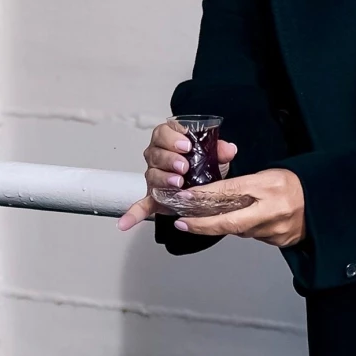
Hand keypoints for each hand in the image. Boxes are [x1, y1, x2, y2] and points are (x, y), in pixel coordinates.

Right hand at [116, 121, 238, 229]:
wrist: (204, 185)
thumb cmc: (203, 165)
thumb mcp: (215, 155)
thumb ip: (220, 150)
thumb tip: (228, 149)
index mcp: (169, 140)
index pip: (164, 132)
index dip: (173, 138)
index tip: (187, 145)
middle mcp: (157, 157)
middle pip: (156, 153)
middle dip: (170, 159)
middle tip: (184, 167)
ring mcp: (154, 177)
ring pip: (152, 175)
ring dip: (163, 179)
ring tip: (177, 183)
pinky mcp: (154, 197)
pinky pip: (141, 205)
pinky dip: (133, 214)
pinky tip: (126, 222)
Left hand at [168, 169, 305, 247]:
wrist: (324, 201)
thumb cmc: (292, 183)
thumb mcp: (266, 174)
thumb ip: (241, 184)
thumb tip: (211, 193)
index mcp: (268, 186)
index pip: (229, 191)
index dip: (204, 196)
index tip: (185, 198)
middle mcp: (272, 210)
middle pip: (230, 222)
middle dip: (202, 225)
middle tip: (183, 223)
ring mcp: (277, 230)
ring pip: (240, 230)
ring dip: (223, 225)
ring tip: (208, 218)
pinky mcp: (280, 241)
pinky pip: (253, 236)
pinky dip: (243, 229)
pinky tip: (243, 220)